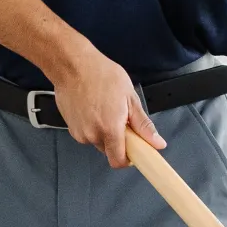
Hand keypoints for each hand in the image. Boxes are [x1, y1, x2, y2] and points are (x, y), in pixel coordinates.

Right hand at [48, 44, 164, 168]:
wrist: (72, 65)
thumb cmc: (101, 75)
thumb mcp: (130, 98)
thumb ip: (143, 125)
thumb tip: (157, 143)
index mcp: (109, 129)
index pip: (118, 161)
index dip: (128, 159)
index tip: (135, 150)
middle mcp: (92, 135)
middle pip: (109, 150)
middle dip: (117, 140)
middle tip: (121, 118)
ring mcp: (79, 132)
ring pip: (97, 141)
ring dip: (104, 131)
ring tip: (105, 108)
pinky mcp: (70, 127)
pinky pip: (86, 133)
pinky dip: (92, 126)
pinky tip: (93, 108)